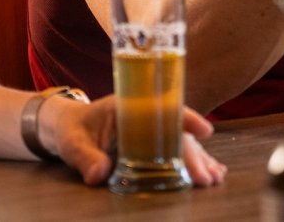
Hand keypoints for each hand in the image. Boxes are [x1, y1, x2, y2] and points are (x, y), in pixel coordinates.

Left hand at [47, 94, 226, 186]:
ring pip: (181, 142)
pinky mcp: (152, 143)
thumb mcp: (73, 144)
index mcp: (130, 105)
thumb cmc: (71, 130)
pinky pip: (177, 150)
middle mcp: (146, 114)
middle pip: (176, 132)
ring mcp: (151, 129)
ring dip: (200, 159)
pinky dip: (194, 161)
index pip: (163, 108)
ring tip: (216, 177)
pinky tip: (213, 171)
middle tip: (206, 177)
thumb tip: (100, 173)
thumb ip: (86, 157)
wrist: (67, 126)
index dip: (186, 118)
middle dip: (194, 154)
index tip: (205, 131)